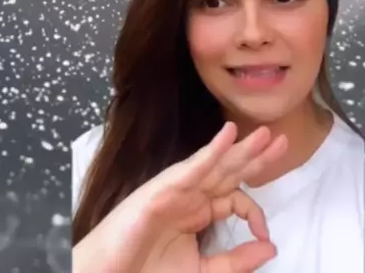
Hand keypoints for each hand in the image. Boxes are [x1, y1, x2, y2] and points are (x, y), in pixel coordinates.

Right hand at [73, 121, 287, 272]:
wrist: (112, 272)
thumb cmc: (149, 269)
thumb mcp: (203, 271)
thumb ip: (235, 261)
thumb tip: (271, 247)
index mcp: (199, 210)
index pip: (235, 198)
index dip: (256, 212)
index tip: (267, 237)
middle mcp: (191, 194)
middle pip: (230, 170)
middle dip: (256, 156)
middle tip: (282, 139)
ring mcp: (177, 188)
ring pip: (215, 163)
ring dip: (241, 147)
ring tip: (266, 134)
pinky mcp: (162, 187)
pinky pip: (192, 167)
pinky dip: (211, 150)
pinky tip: (228, 135)